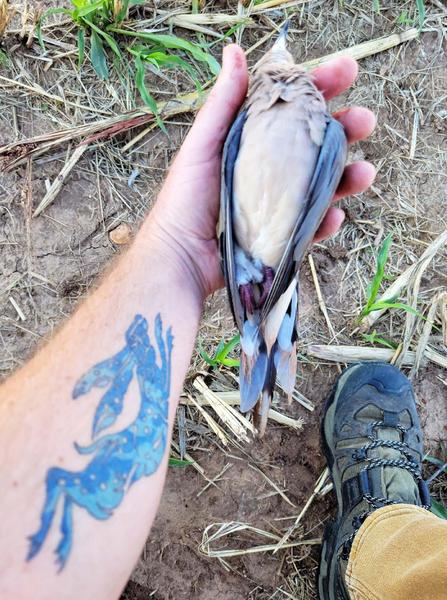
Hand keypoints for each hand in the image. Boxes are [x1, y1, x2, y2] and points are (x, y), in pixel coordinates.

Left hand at [151, 44, 375, 298]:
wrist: (181, 257)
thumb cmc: (185, 199)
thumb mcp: (203, 145)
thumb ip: (222, 103)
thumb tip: (235, 51)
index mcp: (252, 142)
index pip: (290, 108)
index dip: (319, 88)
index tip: (347, 71)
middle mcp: (268, 169)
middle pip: (315, 144)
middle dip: (345, 130)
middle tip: (366, 121)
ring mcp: (277, 203)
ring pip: (322, 185)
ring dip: (347, 177)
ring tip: (365, 173)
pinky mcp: (280, 235)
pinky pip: (310, 225)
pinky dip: (325, 221)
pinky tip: (333, 216)